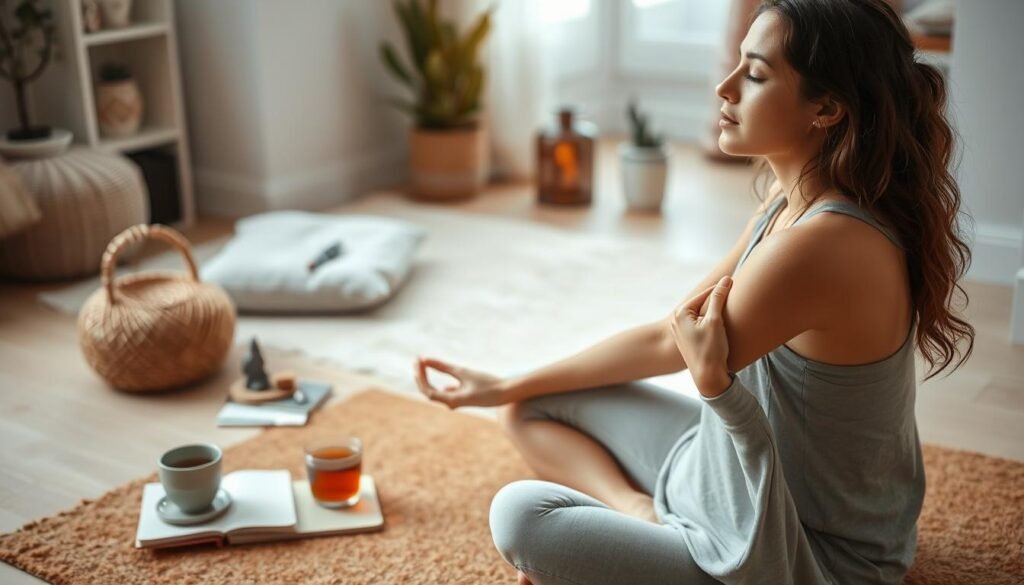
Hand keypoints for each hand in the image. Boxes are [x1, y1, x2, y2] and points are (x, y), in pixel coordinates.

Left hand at [413, 357, 508, 408]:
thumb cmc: (486, 383)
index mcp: (451, 401)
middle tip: (417, 360)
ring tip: (423, 366)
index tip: (418, 361)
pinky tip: (444, 385)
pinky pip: (450, 394)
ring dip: (430, 379)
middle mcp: (452, 404)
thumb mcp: (463, 372)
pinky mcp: (465, 398)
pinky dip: (443, 386)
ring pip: (438, 393)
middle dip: (422, 376)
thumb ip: (443, 367)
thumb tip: (425, 360)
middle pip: (430, 392)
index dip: (420, 376)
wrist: (506, 393)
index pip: (427, 391)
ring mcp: (458, 402)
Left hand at [670, 276, 733, 396]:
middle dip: (718, 301)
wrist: (708, 379)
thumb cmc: (710, 350)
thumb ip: (719, 298)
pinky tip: (723, 326)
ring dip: (716, 313)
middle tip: (736, 296)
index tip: (736, 282)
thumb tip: (726, 279)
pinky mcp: (688, 341)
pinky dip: (712, 323)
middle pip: (702, 304)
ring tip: (731, 311)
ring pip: (703, 315)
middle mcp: (677, 321)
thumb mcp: (715, 321)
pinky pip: (701, 325)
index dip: (721, 290)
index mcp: (680, 314)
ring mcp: (681, 332)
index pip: (704, 294)